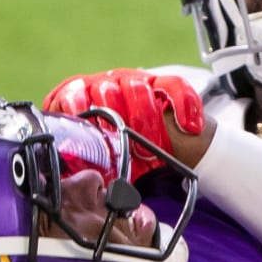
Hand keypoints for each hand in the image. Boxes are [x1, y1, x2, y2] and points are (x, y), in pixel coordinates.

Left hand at [42, 70, 204, 178]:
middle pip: (107, 91)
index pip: (72, 94)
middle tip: (128, 147)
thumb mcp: (100, 156)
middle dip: (117, 120)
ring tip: (154, 143)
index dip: (79, 110)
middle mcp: (107, 83)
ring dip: (146, 117)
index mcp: (82, 97)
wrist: (156, 141)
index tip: (92, 135)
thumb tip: (73, 181)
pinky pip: (175, 87)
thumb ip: (85, 161)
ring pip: (137, 88)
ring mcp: (135, 80)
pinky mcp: (164, 83)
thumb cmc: (120, 150)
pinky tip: (189, 127)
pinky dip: (184, 107)